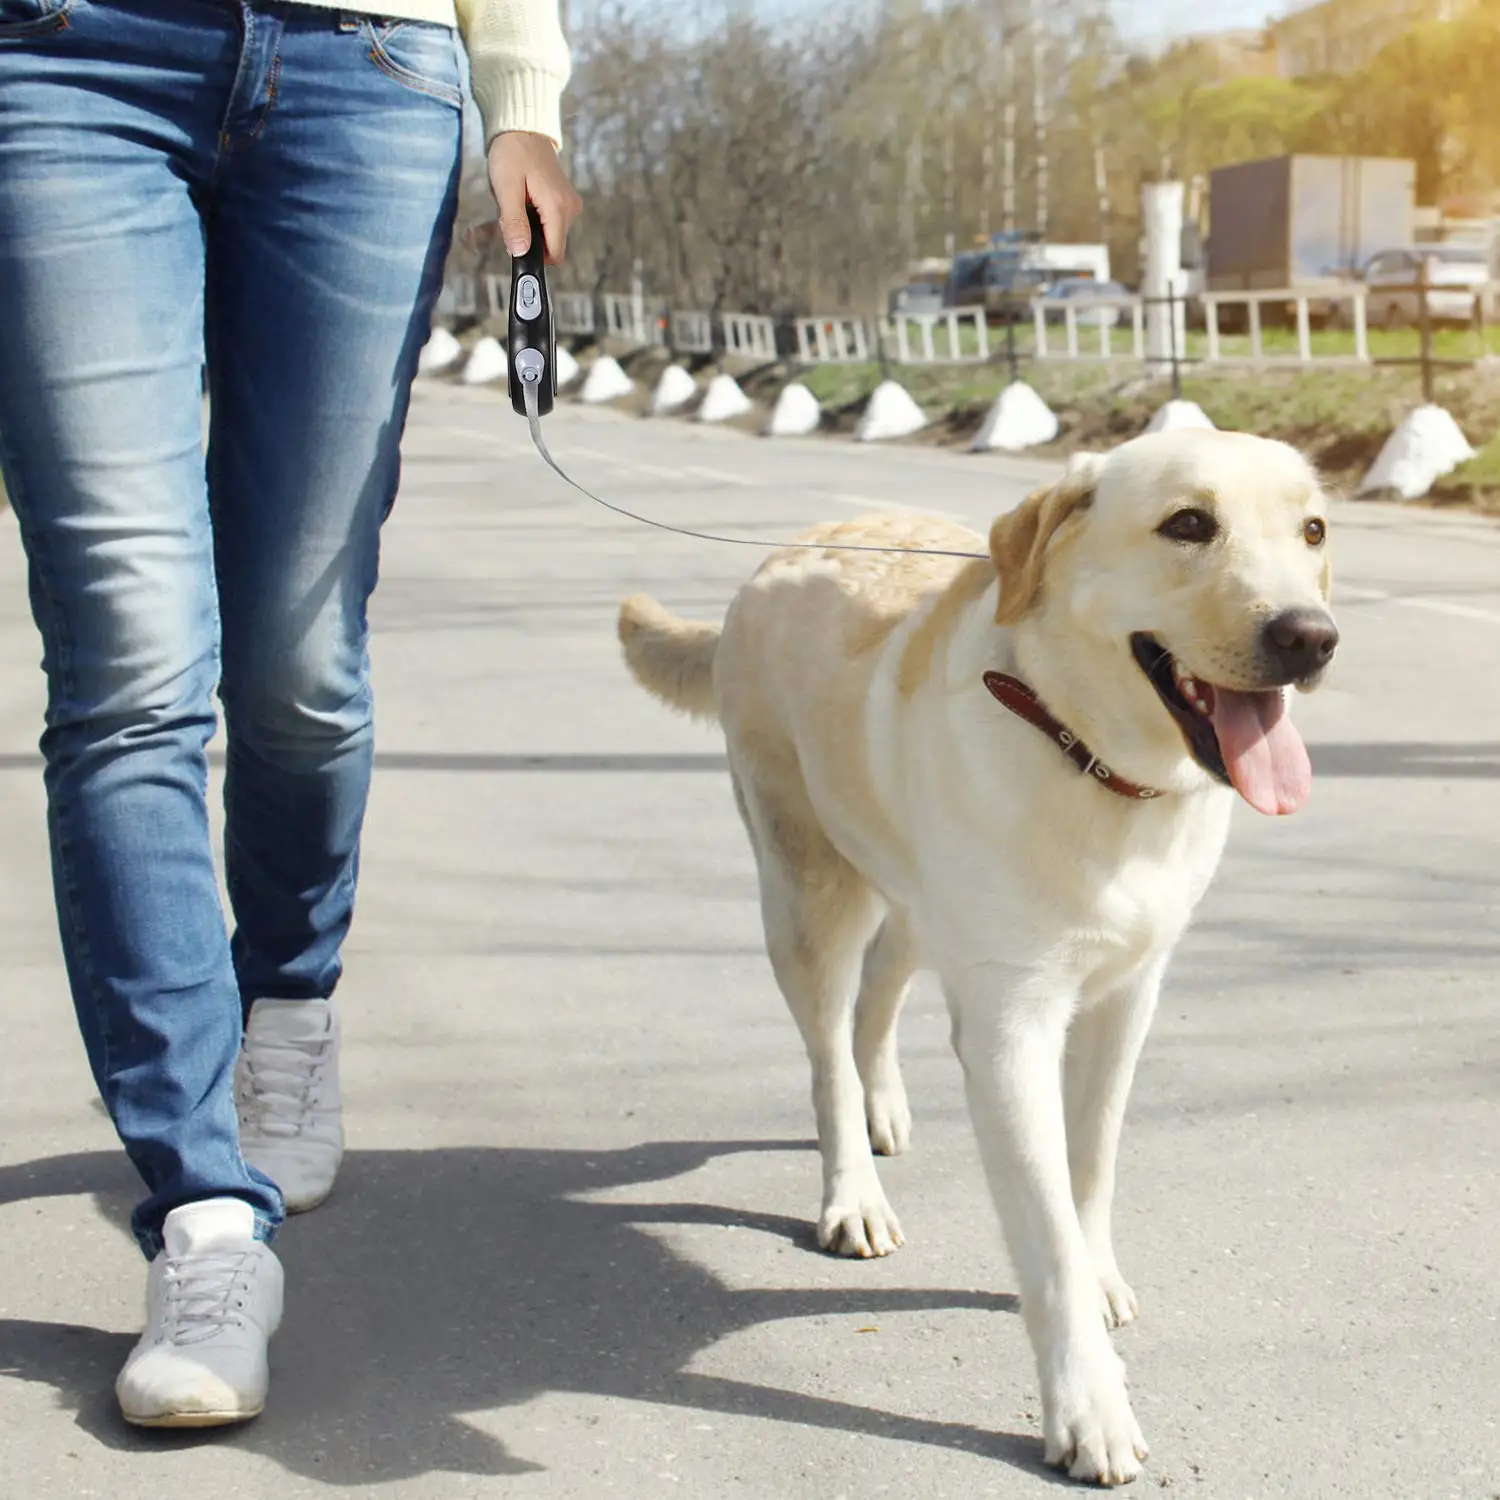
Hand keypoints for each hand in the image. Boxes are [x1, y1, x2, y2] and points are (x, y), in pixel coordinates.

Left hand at [488, 131, 581, 265]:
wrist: (522, 127)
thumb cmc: (512, 153)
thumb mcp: (507, 189)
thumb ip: (514, 223)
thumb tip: (520, 252)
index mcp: (558, 208)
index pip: (555, 254)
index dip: (534, 256)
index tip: (515, 242)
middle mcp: (570, 209)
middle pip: (551, 245)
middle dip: (527, 239)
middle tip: (508, 214)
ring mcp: (569, 204)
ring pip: (549, 234)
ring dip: (529, 228)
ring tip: (514, 202)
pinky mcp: (565, 200)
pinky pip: (550, 221)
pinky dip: (533, 218)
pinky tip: (523, 200)